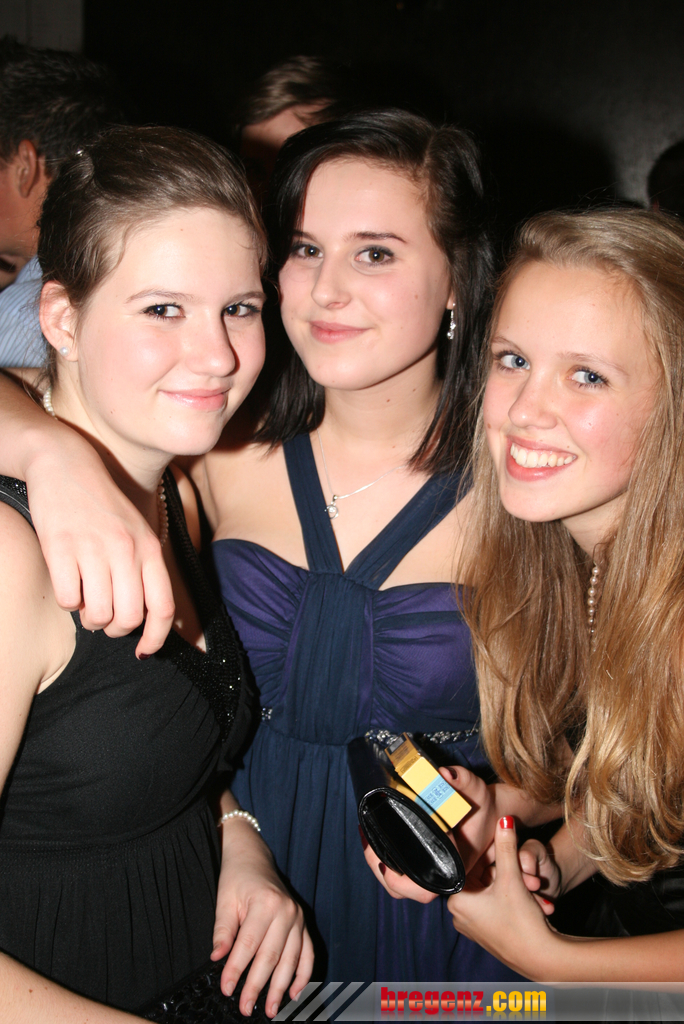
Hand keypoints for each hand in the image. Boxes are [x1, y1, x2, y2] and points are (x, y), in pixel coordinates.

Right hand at [24, 434, 173, 656]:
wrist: (66, 464)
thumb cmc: (103, 506)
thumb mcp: (137, 532)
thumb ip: (145, 569)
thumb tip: (145, 617)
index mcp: (149, 548)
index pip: (163, 606)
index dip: (156, 638)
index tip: (143, 652)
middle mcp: (126, 550)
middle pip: (128, 618)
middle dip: (115, 630)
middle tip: (105, 618)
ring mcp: (93, 549)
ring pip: (98, 614)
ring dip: (89, 617)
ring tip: (86, 598)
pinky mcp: (61, 548)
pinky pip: (68, 600)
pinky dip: (68, 602)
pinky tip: (68, 584)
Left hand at [212, 821, 313, 1018]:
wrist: (253, 858)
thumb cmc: (237, 878)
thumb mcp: (224, 900)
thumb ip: (222, 930)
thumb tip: (217, 958)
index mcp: (265, 903)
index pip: (248, 944)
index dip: (236, 969)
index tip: (226, 988)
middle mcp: (286, 911)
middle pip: (271, 956)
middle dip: (257, 985)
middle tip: (246, 1007)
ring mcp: (297, 918)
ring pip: (291, 959)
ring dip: (281, 987)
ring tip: (270, 1009)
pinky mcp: (303, 923)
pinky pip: (307, 953)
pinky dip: (303, 974)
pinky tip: (295, 992)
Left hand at [359, 764, 498, 901]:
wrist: (493, 811)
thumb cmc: (485, 806)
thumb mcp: (477, 789)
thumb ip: (464, 781)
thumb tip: (445, 775)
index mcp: (453, 867)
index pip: (424, 890)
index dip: (401, 883)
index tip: (384, 862)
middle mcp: (440, 873)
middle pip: (402, 888)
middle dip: (378, 866)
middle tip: (366, 838)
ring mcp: (431, 868)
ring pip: (398, 880)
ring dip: (378, 862)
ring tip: (366, 835)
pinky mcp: (425, 859)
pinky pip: (400, 868)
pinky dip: (385, 855)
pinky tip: (375, 836)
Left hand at [447, 816, 558, 977]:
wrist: (542, 959)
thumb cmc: (521, 922)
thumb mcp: (512, 878)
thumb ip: (506, 846)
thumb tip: (504, 819)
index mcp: (456, 901)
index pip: (467, 865)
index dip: (487, 853)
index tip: (499, 846)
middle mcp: (459, 915)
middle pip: (480, 879)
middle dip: (503, 871)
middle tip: (522, 871)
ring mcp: (473, 926)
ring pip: (490, 892)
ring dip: (509, 884)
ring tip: (530, 885)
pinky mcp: (487, 933)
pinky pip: (494, 906)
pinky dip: (509, 898)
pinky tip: (528, 896)